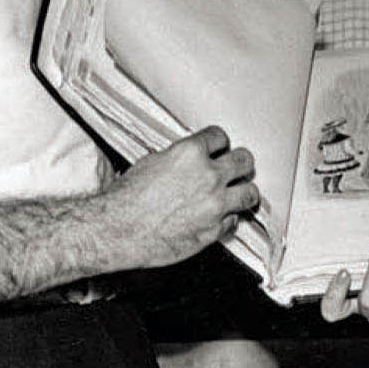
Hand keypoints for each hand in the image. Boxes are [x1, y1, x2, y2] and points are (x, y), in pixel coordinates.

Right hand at [114, 125, 258, 266]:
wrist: (118, 230)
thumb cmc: (126, 199)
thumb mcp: (150, 163)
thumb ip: (177, 159)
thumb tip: (187, 161)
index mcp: (190, 153)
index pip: (220, 137)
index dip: (218, 144)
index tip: (219, 149)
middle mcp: (208, 176)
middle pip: (244, 161)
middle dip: (240, 164)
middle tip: (238, 168)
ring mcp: (214, 204)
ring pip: (250, 193)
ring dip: (245, 192)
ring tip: (241, 194)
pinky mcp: (213, 230)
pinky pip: (234, 222)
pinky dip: (229, 220)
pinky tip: (221, 218)